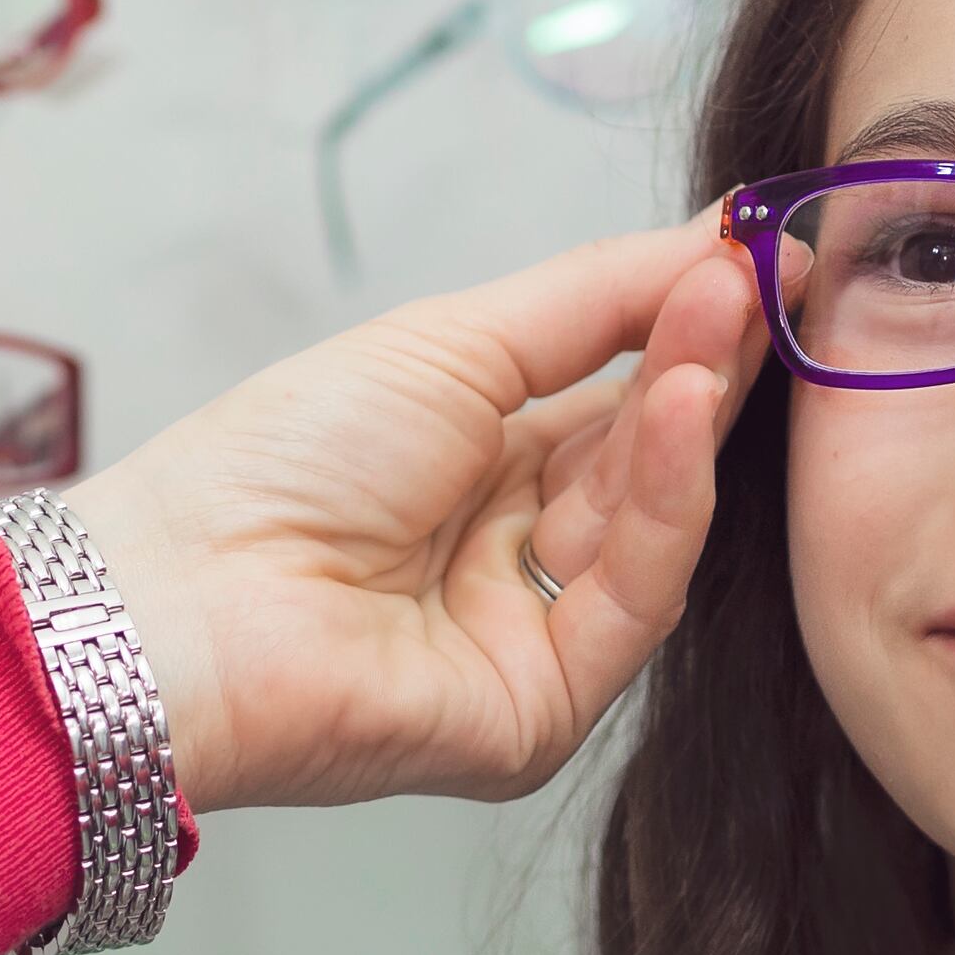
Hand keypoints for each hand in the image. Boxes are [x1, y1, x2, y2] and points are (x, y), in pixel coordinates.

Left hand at [60, 217, 766, 811]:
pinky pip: (630, 604)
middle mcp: (509, 558)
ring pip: (652, 529)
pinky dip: (666, 503)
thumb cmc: (278, 460)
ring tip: (728, 318)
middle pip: (645, 463)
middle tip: (768, 276)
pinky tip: (681, 410)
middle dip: (706, 362)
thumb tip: (723, 240)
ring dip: (690, 417)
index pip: (620, 402)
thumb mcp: (452, 342)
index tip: (762, 254)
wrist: (186, 586)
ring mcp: (526, 640)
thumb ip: (598, 298)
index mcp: (477, 469)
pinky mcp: (538, 714)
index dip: (690, 331)